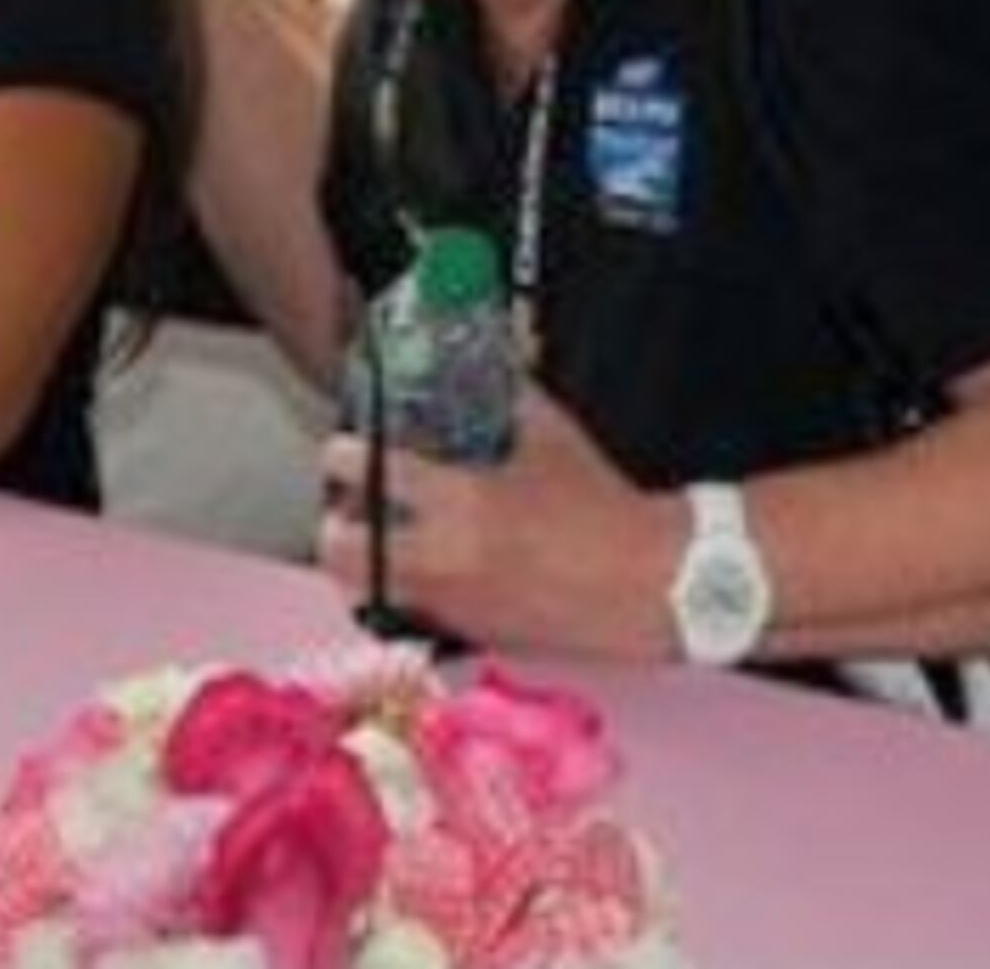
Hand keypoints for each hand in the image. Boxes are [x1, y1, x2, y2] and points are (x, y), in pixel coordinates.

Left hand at [312, 384, 683, 659]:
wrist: (655, 583)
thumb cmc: (607, 510)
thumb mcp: (554, 438)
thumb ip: (512, 396)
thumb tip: (498, 355)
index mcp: (462, 499)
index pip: (368, 472)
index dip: (342, 457)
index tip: (341, 450)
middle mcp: (445, 555)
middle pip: (341, 547)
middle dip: (334, 524)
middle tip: (346, 508)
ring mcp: (454, 602)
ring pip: (368, 589)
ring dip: (361, 565)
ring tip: (372, 545)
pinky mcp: (473, 635)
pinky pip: (414, 614)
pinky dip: (405, 593)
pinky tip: (421, 573)